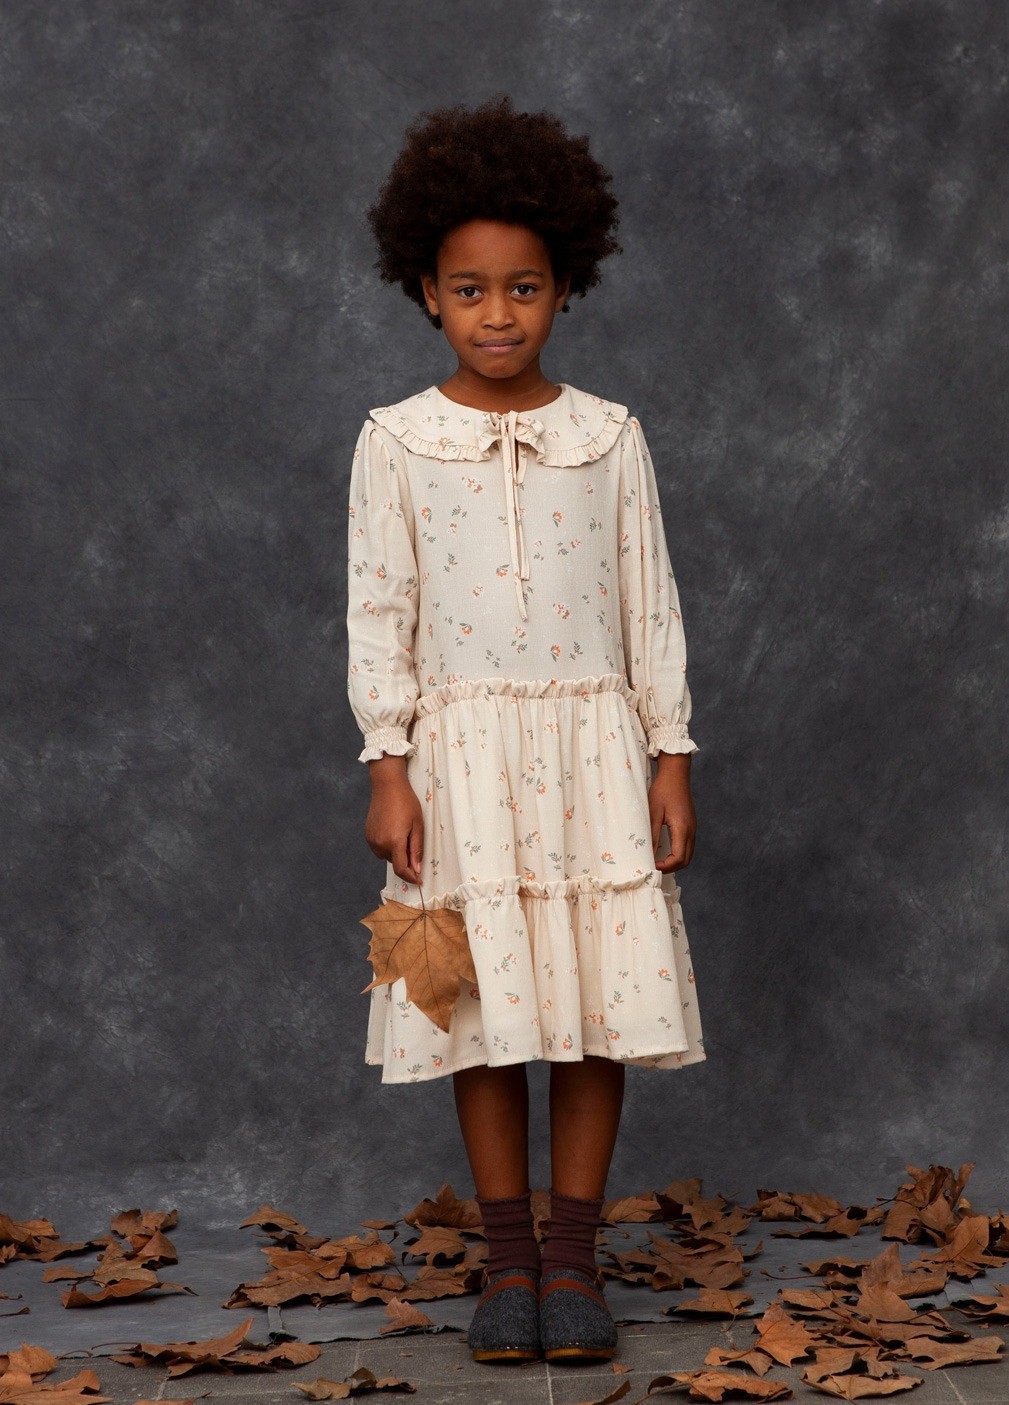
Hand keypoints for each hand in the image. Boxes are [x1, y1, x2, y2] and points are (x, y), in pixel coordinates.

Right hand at [365, 755, 423, 884]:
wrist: (387, 786)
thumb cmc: (406, 803)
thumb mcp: (417, 825)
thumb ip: (416, 849)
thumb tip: (417, 869)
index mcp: (394, 841)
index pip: (402, 869)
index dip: (411, 877)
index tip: (419, 880)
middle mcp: (380, 843)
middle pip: (395, 862)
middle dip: (406, 860)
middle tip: (413, 842)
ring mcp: (372, 840)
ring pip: (387, 856)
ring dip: (396, 853)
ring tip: (403, 833)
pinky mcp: (367, 835)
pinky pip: (379, 848)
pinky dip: (388, 846)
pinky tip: (393, 831)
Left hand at [648, 753, 695, 872]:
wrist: (676, 773)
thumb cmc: (663, 790)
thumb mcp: (653, 813)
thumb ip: (652, 835)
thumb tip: (648, 855)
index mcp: (682, 828)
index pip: (679, 858)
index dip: (666, 867)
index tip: (652, 865)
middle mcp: (691, 830)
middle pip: (686, 860)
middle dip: (671, 868)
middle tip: (655, 867)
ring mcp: (693, 827)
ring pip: (688, 854)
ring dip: (675, 861)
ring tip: (659, 861)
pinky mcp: (691, 824)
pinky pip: (688, 845)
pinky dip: (678, 853)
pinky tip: (665, 850)